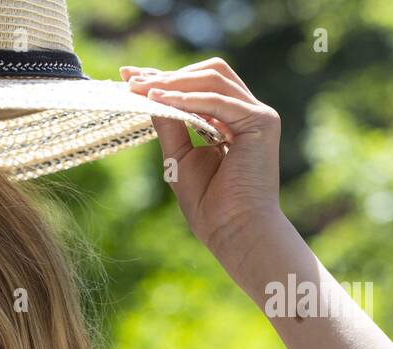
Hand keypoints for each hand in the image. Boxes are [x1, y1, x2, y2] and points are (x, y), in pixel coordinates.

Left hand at [120, 59, 282, 262]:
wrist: (234, 231)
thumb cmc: (210, 205)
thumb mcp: (179, 157)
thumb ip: (169, 124)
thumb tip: (148, 95)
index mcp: (231, 121)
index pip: (199, 86)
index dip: (165, 78)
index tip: (130, 78)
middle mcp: (247, 113)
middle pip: (209, 73)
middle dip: (169, 74)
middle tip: (132, 80)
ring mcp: (258, 115)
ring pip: (214, 79)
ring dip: (174, 83)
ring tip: (142, 89)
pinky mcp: (262, 122)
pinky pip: (219, 101)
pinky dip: (188, 99)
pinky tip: (161, 100)